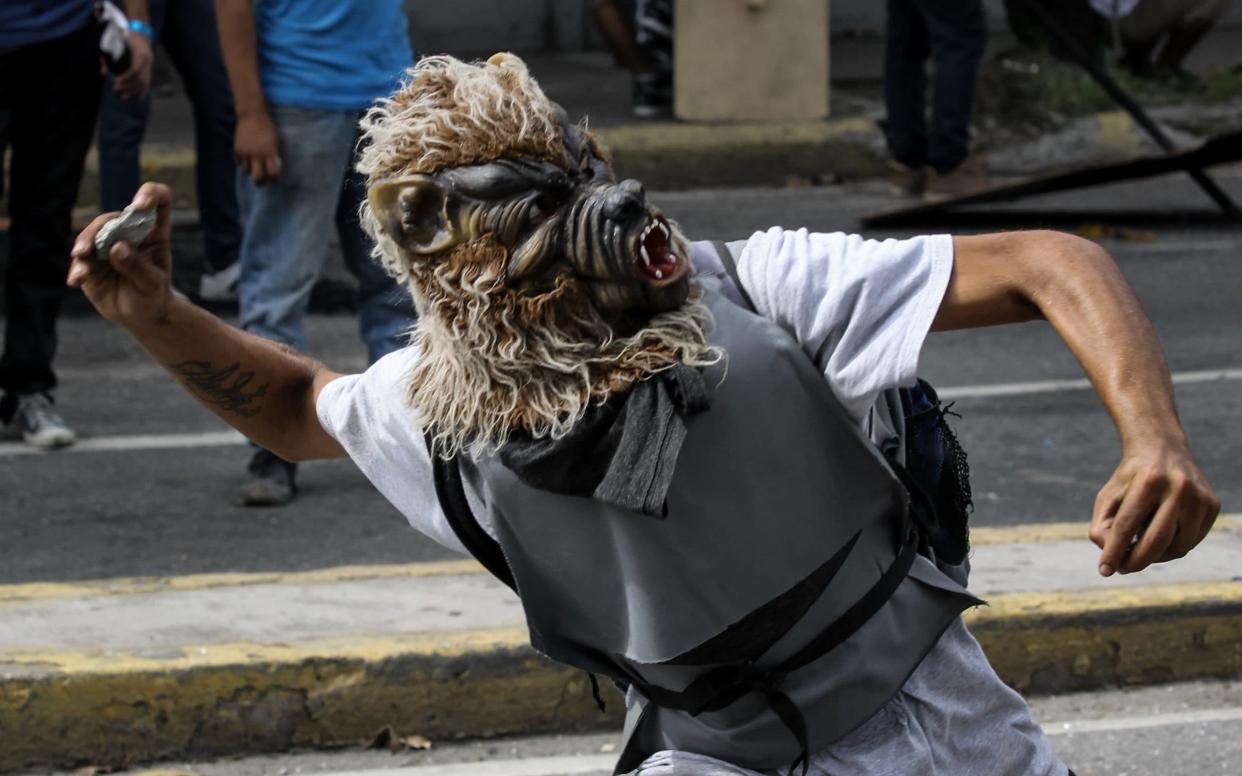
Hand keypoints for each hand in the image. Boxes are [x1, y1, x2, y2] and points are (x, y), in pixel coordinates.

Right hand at [67, 182, 174, 331]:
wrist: (139, 316)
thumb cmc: (152, 295)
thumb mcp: (152, 284)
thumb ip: (137, 266)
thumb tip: (116, 247)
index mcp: (153, 233)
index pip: (159, 202)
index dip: (151, 195)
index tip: (140, 204)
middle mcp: (128, 234)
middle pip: (112, 219)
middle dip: (98, 229)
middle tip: (87, 248)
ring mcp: (107, 246)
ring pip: (91, 236)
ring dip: (83, 246)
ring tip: (80, 263)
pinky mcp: (91, 261)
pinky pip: (81, 259)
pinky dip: (78, 268)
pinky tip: (76, 280)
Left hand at [113, 31, 153, 97]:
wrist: (141, 33)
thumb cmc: (128, 36)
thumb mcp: (117, 43)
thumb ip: (109, 57)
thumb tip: (103, 73)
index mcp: (140, 54)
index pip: (134, 69)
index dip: (125, 77)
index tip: (116, 82)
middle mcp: (147, 61)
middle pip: (139, 78)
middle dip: (128, 86)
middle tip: (117, 90)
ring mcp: (150, 65)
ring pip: (144, 82)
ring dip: (134, 90)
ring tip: (125, 96)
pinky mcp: (150, 68)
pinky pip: (148, 81)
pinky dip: (143, 90)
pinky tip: (139, 97)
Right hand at [235, 111, 280, 183]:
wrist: (252, 115)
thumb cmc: (267, 128)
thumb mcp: (276, 141)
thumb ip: (274, 154)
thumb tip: (275, 167)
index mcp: (269, 152)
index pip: (273, 173)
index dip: (275, 179)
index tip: (275, 179)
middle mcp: (257, 155)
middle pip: (258, 177)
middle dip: (261, 182)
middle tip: (263, 181)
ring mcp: (245, 153)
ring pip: (247, 172)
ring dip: (251, 171)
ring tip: (254, 168)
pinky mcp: (237, 150)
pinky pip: (239, 163)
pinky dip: (243, 164)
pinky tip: (247, 162)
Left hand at [1089, 443, 1220, 575]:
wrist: (1163, 449)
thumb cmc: (1130, 479)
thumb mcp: (1108, 496)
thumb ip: (1103, 527)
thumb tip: (1110, 560)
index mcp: (1149, 480)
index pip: (1128, 524)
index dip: (1114, 551)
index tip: (1104, 570)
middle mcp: (1179, 487)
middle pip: (1157, 539)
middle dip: (1137, 561)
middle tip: (1123, 569)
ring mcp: (1199, 497)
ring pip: (1178, 545)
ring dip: (1156, 557)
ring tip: (1140, 551)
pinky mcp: (1212, 505)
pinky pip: (1192, 541)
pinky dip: (1173, 548)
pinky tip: (1159, 541)